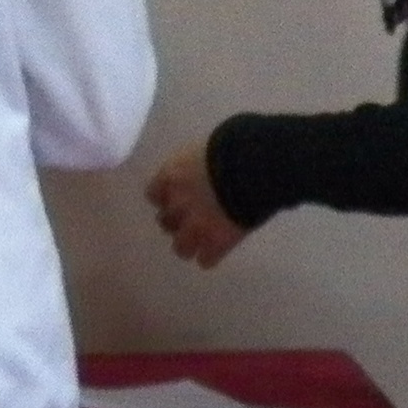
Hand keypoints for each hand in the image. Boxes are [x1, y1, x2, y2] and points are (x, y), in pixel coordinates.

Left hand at [144, 143, 247, 268]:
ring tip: (204, 239)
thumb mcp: (205, 148)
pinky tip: (220, 248)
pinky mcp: (216, 245)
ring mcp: (195, 228)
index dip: (166, 197)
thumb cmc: (232, 146)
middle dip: (177, 221)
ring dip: (190, 243)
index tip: (178, 195)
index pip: (153, 195)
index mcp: (171, 177)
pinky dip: (212, 255)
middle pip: (165, 222)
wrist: (253, 167)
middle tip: (194, 216)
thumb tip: (201, 168)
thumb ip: (194, 164)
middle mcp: (177, 205)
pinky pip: (205, 261)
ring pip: (180, 248)